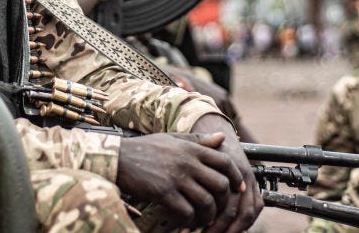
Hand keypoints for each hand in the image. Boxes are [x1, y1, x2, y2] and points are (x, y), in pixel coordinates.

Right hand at [117, 132, 237, 228]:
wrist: (119, 158)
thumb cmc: (146, 148)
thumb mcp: (173, 139)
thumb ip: (198, 140)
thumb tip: (221, 138)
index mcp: (191, 148)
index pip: (224, 161)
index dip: (236, 176)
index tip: (239, 187)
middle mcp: (187, 162)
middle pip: (219, 184)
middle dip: (224, 200)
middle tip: (220, 208)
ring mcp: (176, 178)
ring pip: (206, 202)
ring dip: (208, 215)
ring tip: (204, 218)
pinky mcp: (164, 193)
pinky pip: (186, 212)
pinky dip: (190, 220)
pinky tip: (186, 221)